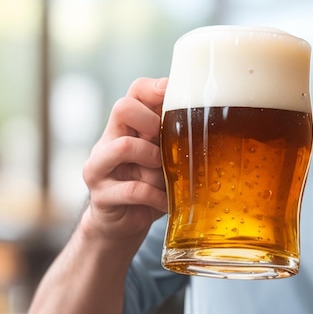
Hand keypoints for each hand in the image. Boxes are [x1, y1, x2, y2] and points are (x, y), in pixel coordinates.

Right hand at [80, 77, 168, 241]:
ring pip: (124, 146)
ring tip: (165, 175)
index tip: (177, 97)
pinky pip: (134, 189)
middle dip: (152, 122)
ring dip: (154, 160)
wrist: (121, 224)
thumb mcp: (162, 158)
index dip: (156, 89)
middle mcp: (107, 141)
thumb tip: (213, 120)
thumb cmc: (148, 186)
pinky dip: (157, 196)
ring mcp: (99, 167)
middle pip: (122, 107)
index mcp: (125, 128)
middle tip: (166, 142)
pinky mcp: (101, 196)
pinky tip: (166, 201)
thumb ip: (173, 139)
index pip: (134, 91)